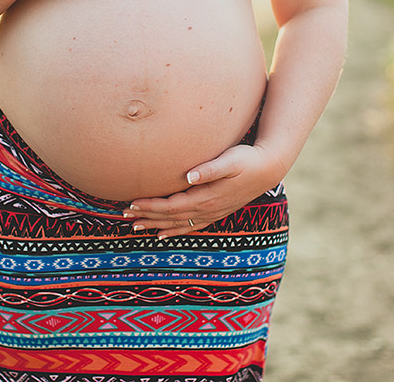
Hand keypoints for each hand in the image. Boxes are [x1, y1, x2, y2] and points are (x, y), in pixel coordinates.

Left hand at [123, 143, 286, 238]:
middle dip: (147, 217)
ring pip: (178, 224)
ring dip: (156, 225)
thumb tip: (189, 176)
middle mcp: (207, 210)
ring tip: (136, 227)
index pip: (172, 205)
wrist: (269, 168)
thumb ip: (210, 169)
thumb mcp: (231, 160)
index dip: (151, 205)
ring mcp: (212, 213)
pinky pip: (191, 226)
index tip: (132, 203)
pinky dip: (174, 231)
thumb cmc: (247, 160)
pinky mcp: (216, 212)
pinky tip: (163, 234)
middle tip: (124, 216)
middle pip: (170, 217)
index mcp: (207, 198)